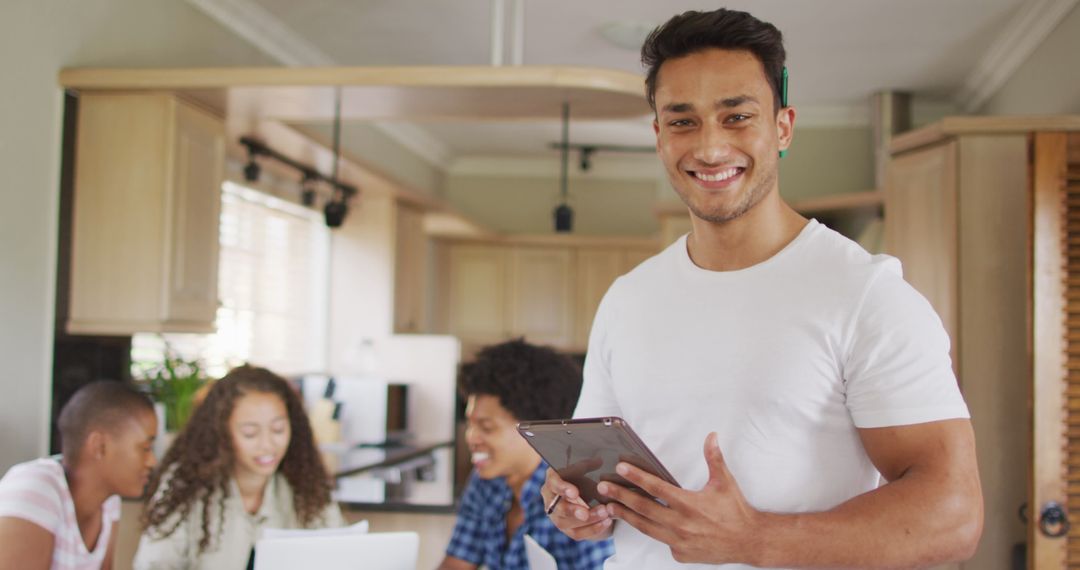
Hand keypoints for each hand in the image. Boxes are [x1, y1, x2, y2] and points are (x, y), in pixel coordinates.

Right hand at [542, 467, 612, 540]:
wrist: (587, 498)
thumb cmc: (582, 481)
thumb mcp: (584, 471)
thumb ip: (588, 466)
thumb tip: (599, 460)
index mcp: (552, 480)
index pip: (553, 484)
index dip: (563, 489)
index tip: (575, 493)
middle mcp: (551, 500)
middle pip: (558, 508)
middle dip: (573, 510)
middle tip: (586, 512)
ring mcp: (557, 517)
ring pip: (567, 523)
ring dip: (588, 520)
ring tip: (605, 513)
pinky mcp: (567, 530)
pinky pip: (577, 534)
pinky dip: (593, 529)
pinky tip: (606, 522)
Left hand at [597, 432, 763, 564]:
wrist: (749, 541)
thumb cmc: (736, 511)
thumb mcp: (725, 482)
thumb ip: (714, 458)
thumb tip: (711, 436)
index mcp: (689, 504)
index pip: (656, 488)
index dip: (637, 477)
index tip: (620, 468)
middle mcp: (680, 524)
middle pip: (643, 508)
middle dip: (620, 497)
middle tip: (603, 488)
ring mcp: (679, 542)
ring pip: (645, 527)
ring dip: (626, 516)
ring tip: (609, 508)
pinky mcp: (681, 554)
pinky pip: (661, 542)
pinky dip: (652, 532)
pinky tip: (640, 523)